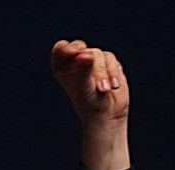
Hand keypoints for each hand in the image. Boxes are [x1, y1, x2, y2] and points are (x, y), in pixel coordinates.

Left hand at [50, 39, 129, 169]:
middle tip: (92, 69)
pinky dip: (113, 73)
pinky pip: (111, 59)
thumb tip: (88, 55)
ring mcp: (93, 61)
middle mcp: (76, 60)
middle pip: (81, 49)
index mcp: (63, 65)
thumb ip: (84, 69)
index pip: (61, 49)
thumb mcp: (84, 87)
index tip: (74, 53)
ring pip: (98, 54)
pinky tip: (114, 86)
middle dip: (89, 63)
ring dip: (103, 73)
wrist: (108, 115)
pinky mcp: (108, 63)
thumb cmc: (90, 104)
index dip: (66, 48)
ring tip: (104, 89)